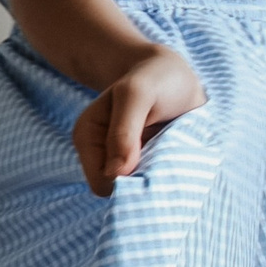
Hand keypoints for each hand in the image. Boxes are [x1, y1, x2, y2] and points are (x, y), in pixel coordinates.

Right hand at [71, 48, 206, 197]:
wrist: (171, 73)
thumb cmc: (153, 78)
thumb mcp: (137, 94)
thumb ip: (124, 131)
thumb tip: (117, 173)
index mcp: (87, 138)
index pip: (102, 184)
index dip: (128, 181)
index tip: (155, 163)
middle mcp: (102, 154)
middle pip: (121, 193)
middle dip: (144, 182)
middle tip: (169, 159)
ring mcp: (125, 162)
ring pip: (139, 191)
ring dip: (158, 179)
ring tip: (174, 155)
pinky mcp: (145, 164)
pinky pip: (154, 185)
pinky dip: (168, 177)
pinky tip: (178, 160)